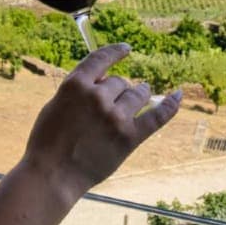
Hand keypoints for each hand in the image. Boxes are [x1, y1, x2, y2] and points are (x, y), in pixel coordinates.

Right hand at [21, 43, 181, 198]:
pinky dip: (170, 104)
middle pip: (119, 82)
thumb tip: (102, 80)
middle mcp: (97, 97)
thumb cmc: (48, 142)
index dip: (116, 52)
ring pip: (137, 94)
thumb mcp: (56, 105)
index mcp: (75, 85)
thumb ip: (79, 90)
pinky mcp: (129, 136)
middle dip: (117, 90)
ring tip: (140, 96)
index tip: (126, 50)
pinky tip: (177, 95)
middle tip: (111, 104)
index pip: (101, 59)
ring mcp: (115, 116)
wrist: (52, 174)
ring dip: (138, 94)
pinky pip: (157, 115)